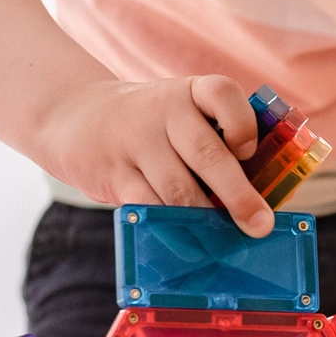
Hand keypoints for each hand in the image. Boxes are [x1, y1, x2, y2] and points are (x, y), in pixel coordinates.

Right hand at [39, 75, 273, 234]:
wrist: (76, 116)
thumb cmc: (153, 127)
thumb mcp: (184, 116)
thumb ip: (219, 144)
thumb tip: (256, 202)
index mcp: (192, 92)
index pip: (222, 94)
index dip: (242, 125)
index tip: (249, 153)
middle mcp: (164, 110)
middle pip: (207, 154)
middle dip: (238, 196)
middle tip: (259, 226)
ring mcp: (135, 140)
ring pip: (178, 189)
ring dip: (205, 221)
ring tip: (226, 243)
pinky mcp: (114, 171)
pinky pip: (149, 205)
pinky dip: (172, 228)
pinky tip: (189, 244)